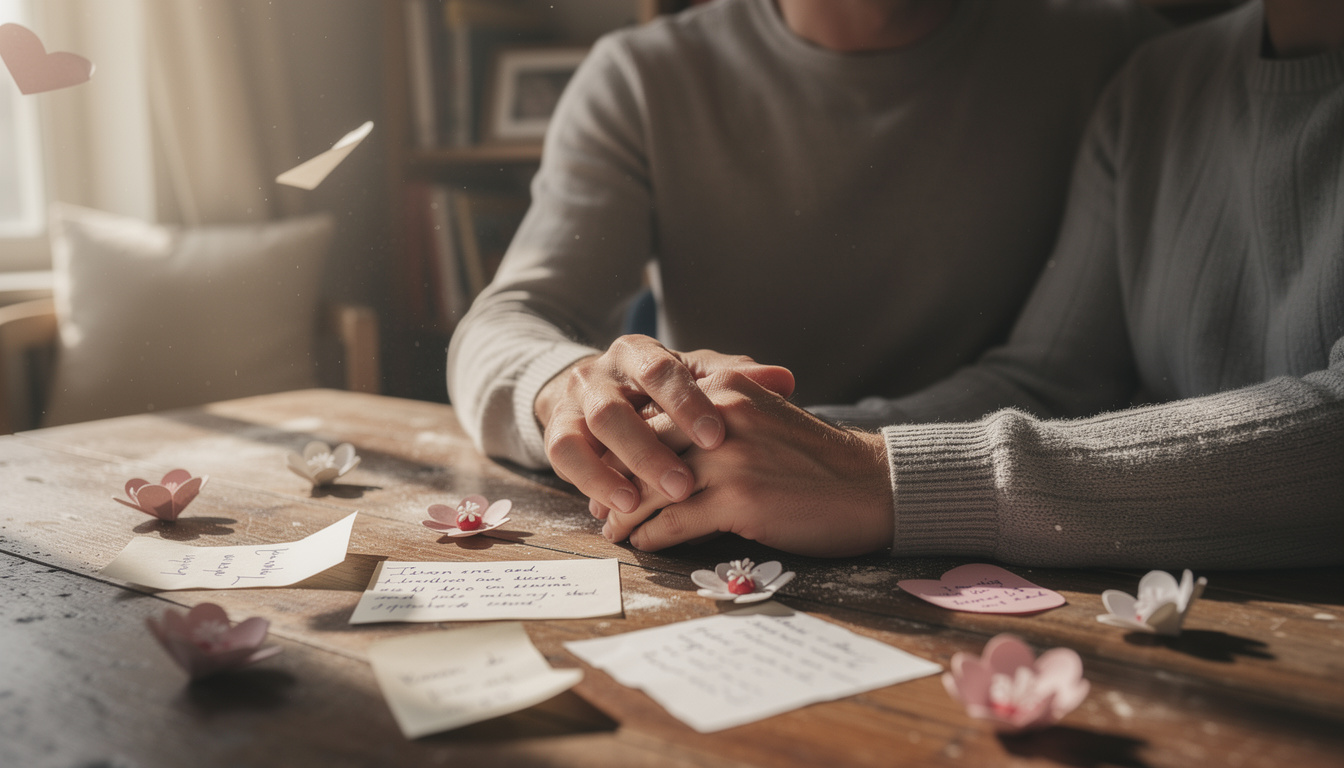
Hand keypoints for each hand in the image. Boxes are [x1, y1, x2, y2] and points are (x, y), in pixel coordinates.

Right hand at [535, 335, 794, 517]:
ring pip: (588, 433)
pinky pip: (564, 457)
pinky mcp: (557, 433)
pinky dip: (590, 482)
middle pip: (619, 408)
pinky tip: (615, 506)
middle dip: (650, 448)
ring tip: (641, 504)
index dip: (686, 403)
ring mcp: (574, 403)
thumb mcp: (696, 380)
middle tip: (685, 485)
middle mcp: (601, 373)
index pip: (662, 371)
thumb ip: (736, 380)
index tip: (716, 438)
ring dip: (615, 470)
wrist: (597, 397)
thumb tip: (784, 380)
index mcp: (639, 353)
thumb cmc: (661, 393)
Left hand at [606, 370, 893, 556]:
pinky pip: (673, 521)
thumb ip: (718, 416)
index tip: (610, 467)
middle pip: (643, 448)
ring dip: (624, 513)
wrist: (871, 486)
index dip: (625, 444)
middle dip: (615, 479)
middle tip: (600, 503)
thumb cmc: (818, 458)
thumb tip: (669, 441)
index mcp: (725, 388)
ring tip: (612, 530)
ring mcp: (728, 458)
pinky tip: (643, 544)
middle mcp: (720, 416)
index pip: (653, 412)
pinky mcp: (738, 501)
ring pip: (650, 487)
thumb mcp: (764, 415)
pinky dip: (651, 535)